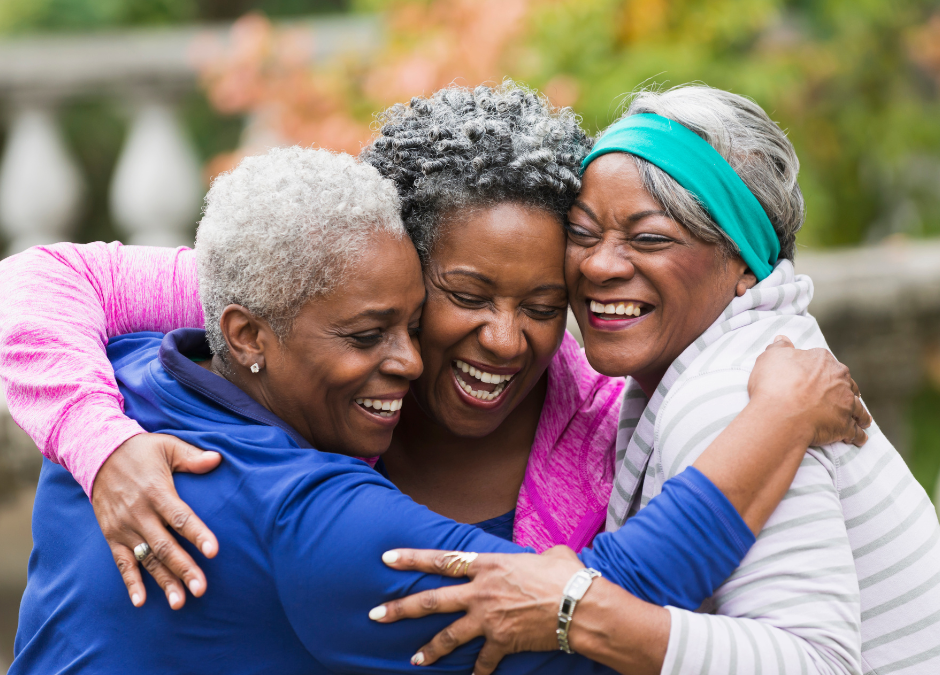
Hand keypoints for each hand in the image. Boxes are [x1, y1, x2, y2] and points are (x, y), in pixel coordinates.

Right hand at [91, 433, 221, 608]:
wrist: (96, 453)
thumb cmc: (140, 450)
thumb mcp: (167, 446)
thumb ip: (192, 457)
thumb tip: (218, 459)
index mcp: (157, 492)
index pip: (180, 517)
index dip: (198, 534)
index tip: (214, 552)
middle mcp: (140, 513)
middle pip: (165, 546)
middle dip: (184, 569)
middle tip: (201, 589)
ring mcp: (124, 527)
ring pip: (147, 559)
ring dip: (163, 581)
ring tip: (179, 602)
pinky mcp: (112, 535)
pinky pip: (122, 562)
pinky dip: (130, 582)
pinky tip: (141, 602)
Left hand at [369, 546, 583, 674]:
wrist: (580, 606)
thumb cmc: (567, 575)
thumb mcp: (547, 555)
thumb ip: (530, 558)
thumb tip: (541, 557)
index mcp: (487, 565)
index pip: (441, 560)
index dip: (412, 558)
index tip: (387, 558)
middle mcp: (480, 592)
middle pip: (431, 601)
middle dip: (400, 609)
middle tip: (375, 614)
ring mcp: (488, 619)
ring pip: (448, 636)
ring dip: (429, 649)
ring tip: (413, 659)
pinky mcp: (502, 642)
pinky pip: (483, 661)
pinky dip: (478, 671)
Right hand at [748, 336, 871, 447]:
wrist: (781, 414)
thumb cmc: (774, 384)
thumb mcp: (770, 358)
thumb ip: (779, 348)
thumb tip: (782, 340)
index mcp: (824, 361)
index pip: (826, 363)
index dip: (821, 370)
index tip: (819, 377)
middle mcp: (840, 380)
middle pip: (848, 385)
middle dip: (848, 391)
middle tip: (846, 398)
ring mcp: (845, 404)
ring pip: (858, 408)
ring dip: (861, 414)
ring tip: (864, 420)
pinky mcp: (844, 426)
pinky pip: (855, 432)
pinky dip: (859, 435)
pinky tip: (860, 439)